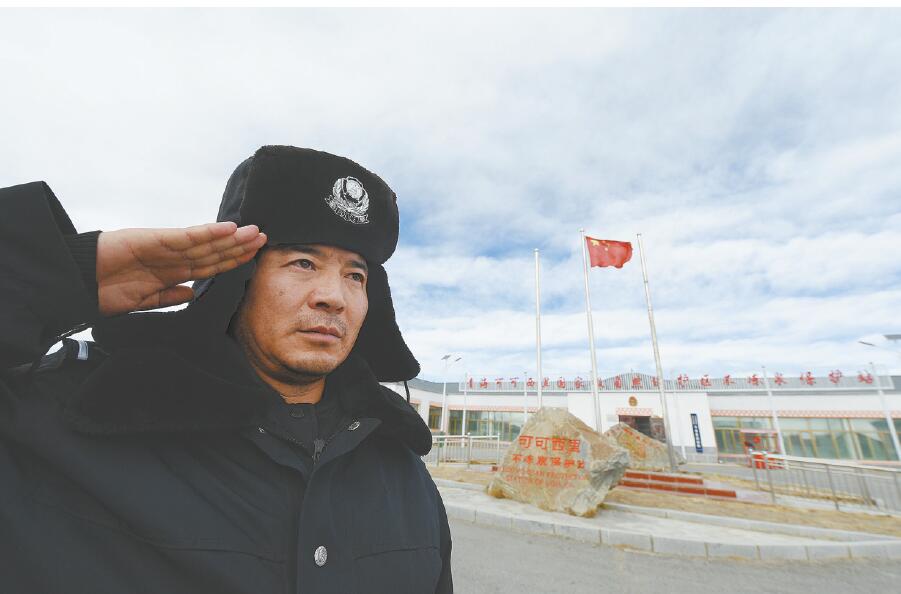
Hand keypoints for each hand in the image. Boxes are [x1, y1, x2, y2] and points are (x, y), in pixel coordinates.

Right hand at [95, 222, 266, 315]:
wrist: (75, 281)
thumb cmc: (103, 290)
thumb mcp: (143, 301)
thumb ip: (169, 296)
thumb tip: (193, 292)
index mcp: (170, 272)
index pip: (209, 266)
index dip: (232, 261)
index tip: (254, 257)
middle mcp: (172, 257)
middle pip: (213, 251)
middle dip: (239, 246)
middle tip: (265, 238)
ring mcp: (164, 247)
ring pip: (205, 242)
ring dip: (231, 237)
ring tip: (254, 232)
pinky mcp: (153, 239)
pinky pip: (186, 236)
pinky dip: (208, 232)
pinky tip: (228, 228)